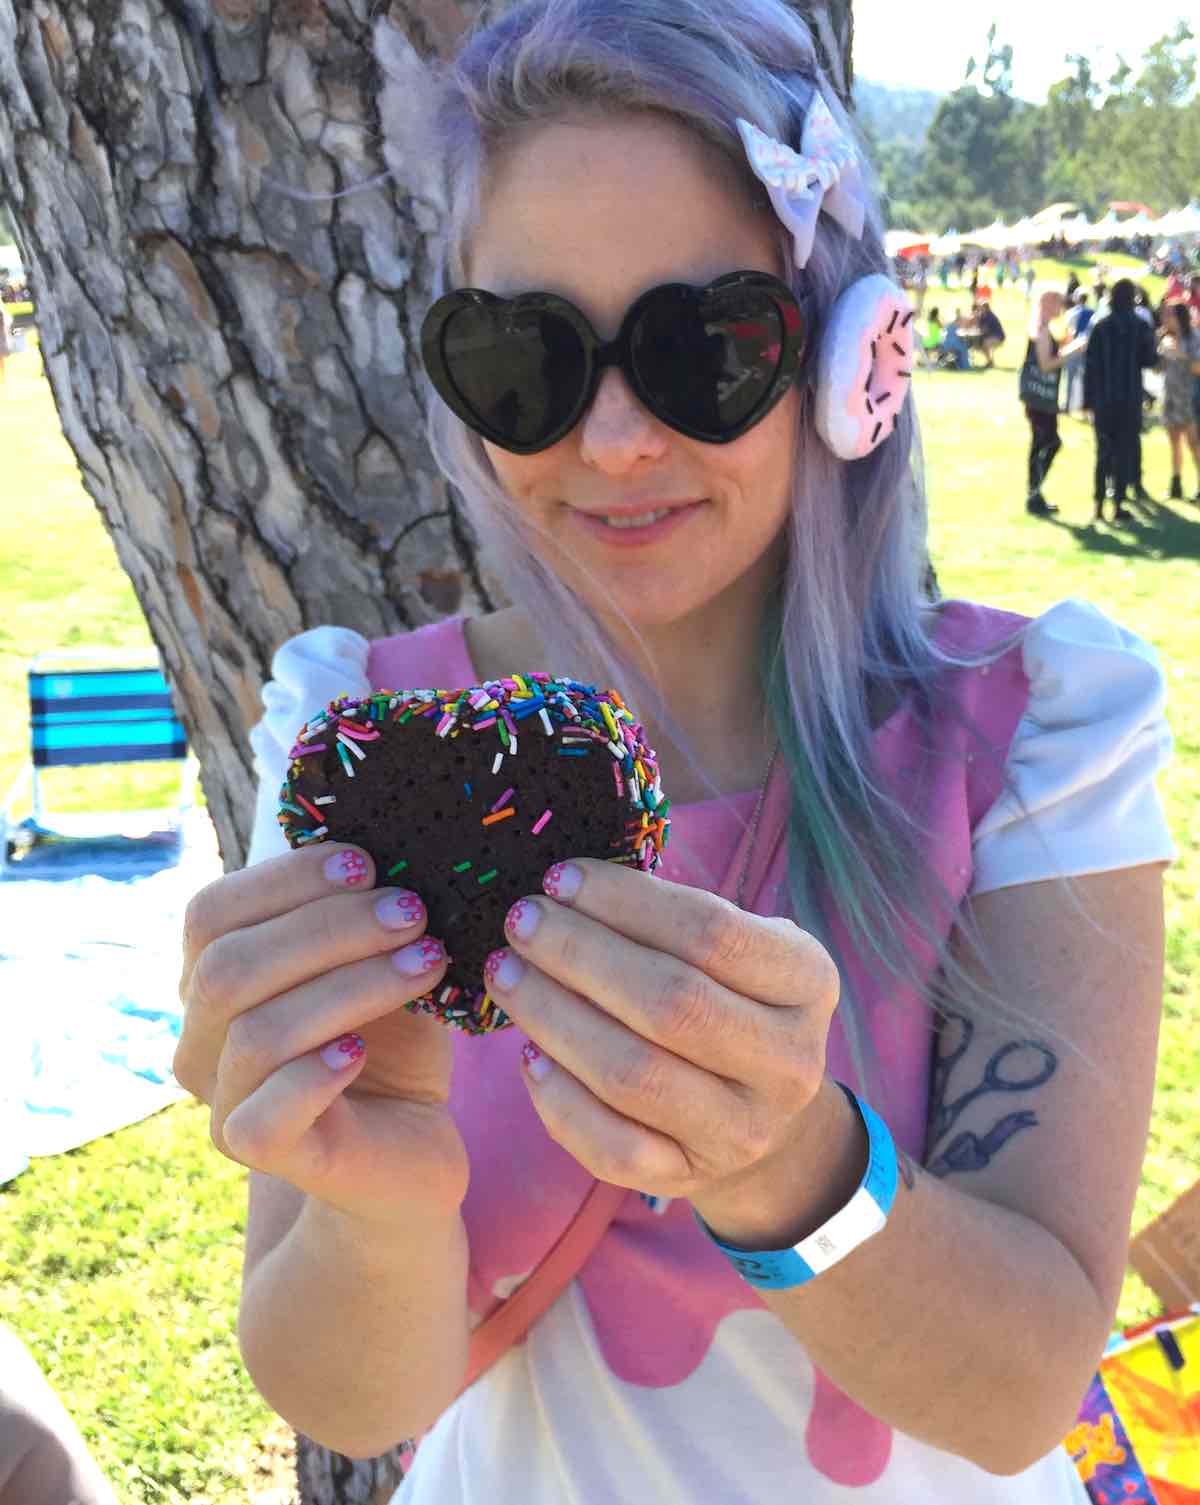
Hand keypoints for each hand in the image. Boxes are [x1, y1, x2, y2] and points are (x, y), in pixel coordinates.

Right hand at [176, 844, 466, 1223]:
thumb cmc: (392, 1045)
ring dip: (351, 986)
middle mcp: (201, 1041)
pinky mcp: (258, 1155)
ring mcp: (222, 1102)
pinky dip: (315, 1073)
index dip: (285, 880)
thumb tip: (392, 850)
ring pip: (259, 1032)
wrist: (411, 1148)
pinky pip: (265, 1113)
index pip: (211, 913)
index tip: (368, 864)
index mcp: (213, 981)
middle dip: (329, 928)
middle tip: (412, 911)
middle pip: (229, 967)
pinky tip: (363, 1051)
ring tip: (426, 963)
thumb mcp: (379, 967)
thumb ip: (363, 919)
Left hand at [484, 859, 840, 1214]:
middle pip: (669, 1003)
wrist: (767, 1121)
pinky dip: (558, 1098)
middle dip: (578, 954)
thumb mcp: (738, 949)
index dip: (626, 902)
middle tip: (522, 922)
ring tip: (506, 974)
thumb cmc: (732, 1002)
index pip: (711, 933)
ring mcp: (741, 1130)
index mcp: (806, 982)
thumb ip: (674, 920)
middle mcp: (786, 1062)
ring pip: (631, 1074)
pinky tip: (527, 1053)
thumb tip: (570, 889)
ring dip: (552, 1015)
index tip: (561, 879)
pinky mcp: (690, 1177)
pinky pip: (610, 1145)